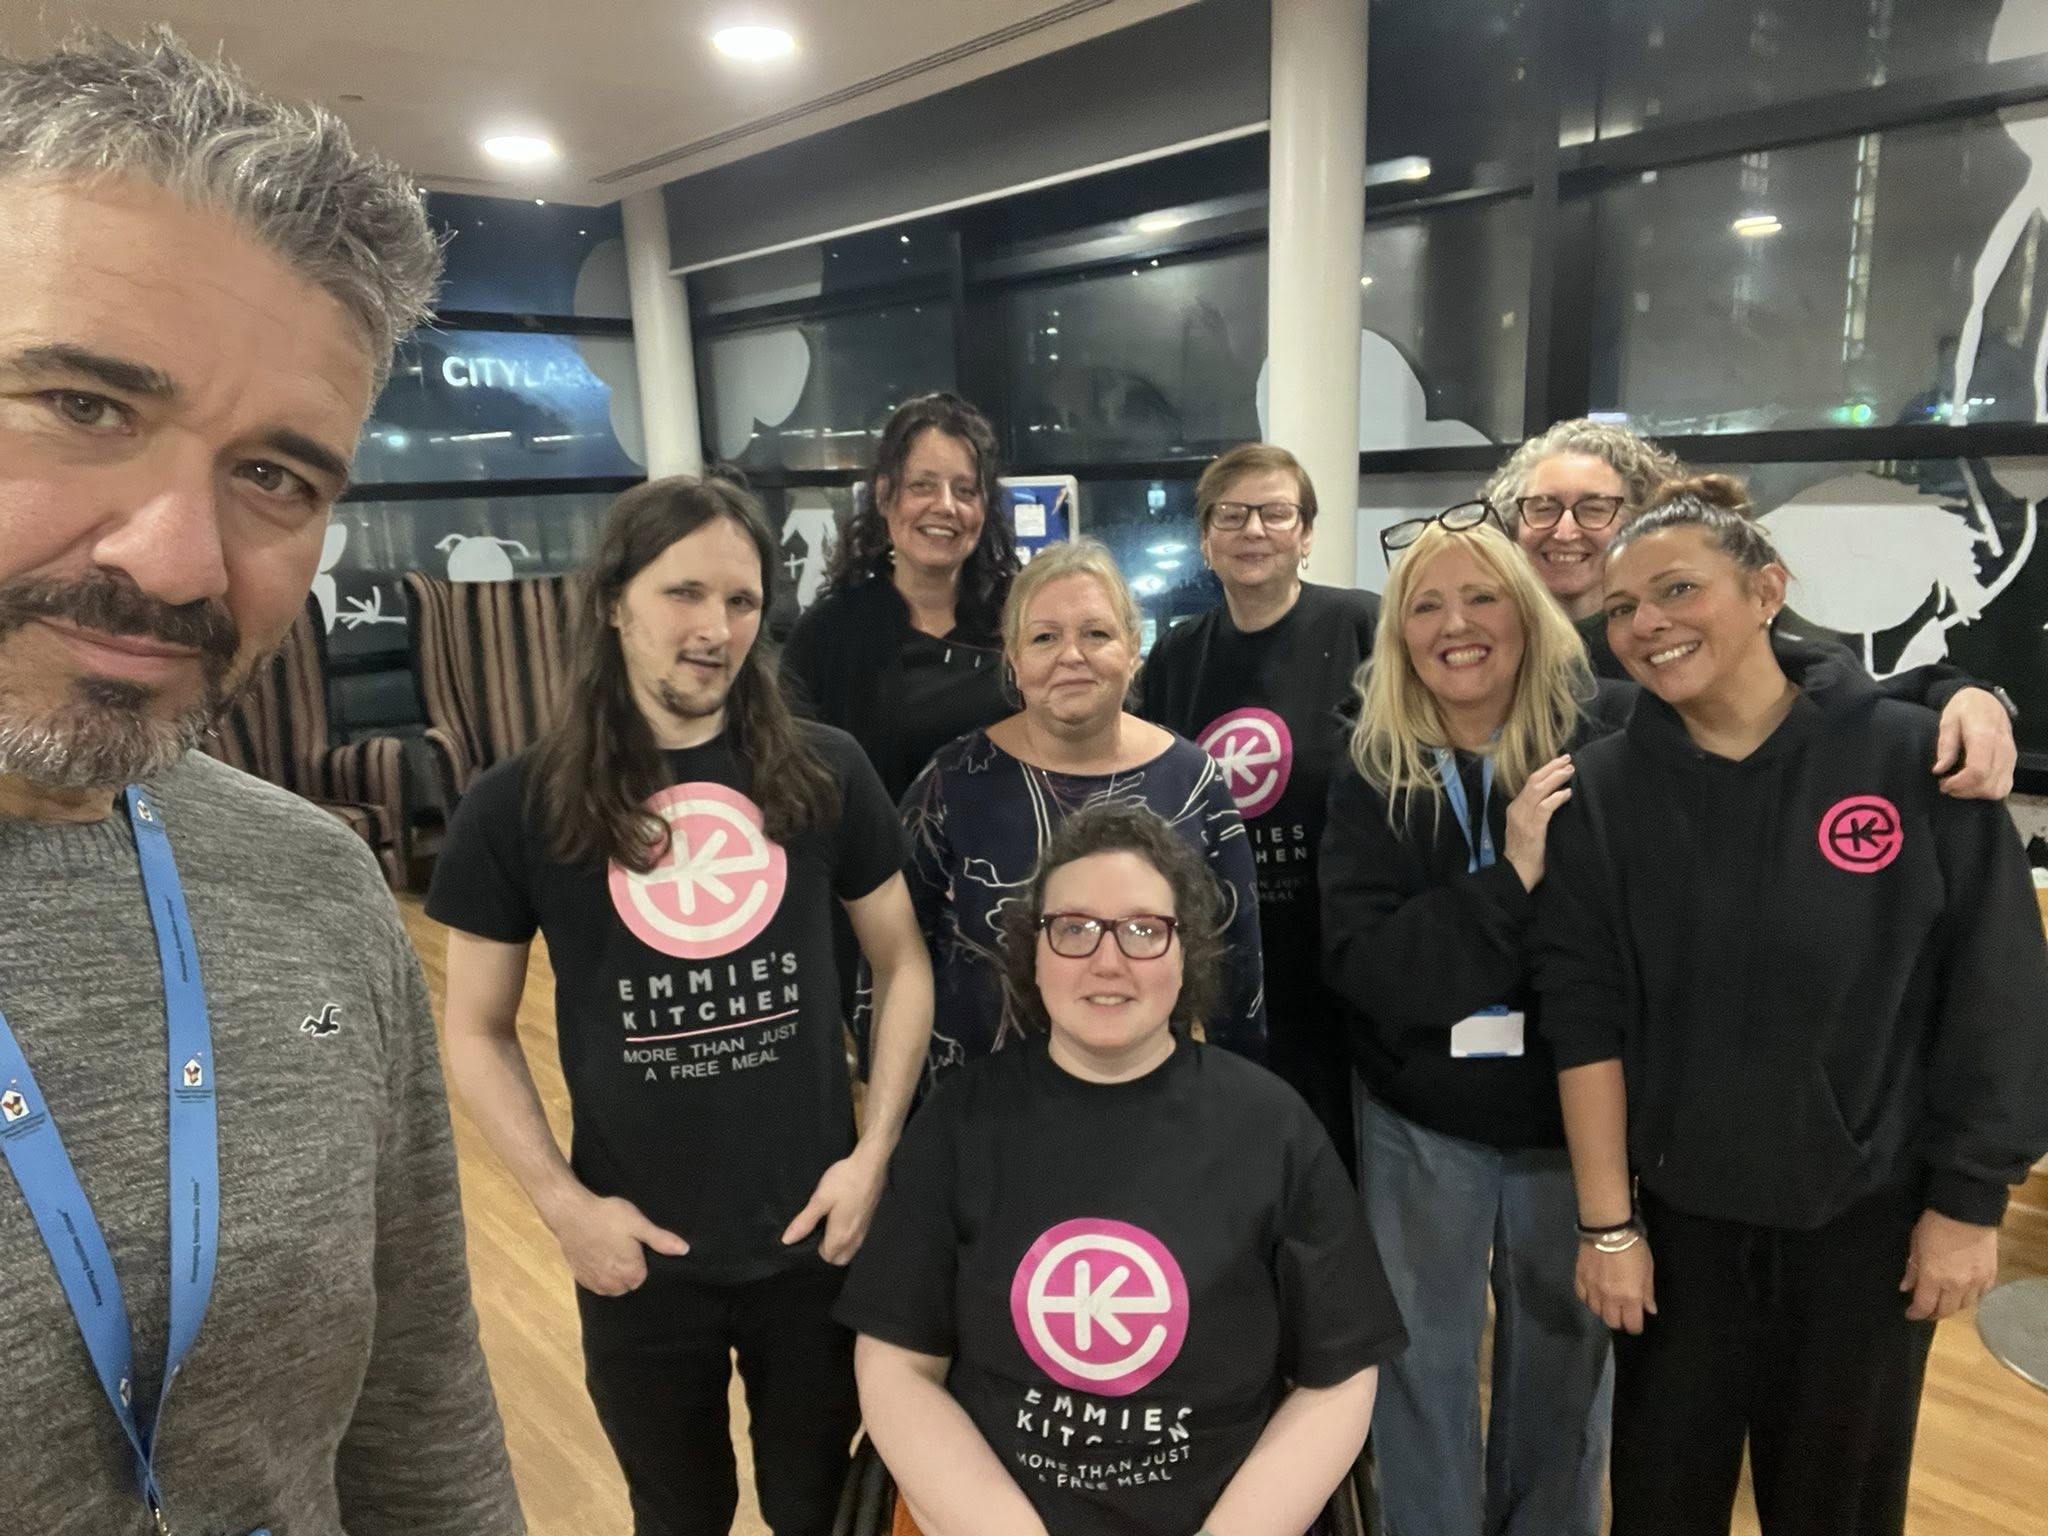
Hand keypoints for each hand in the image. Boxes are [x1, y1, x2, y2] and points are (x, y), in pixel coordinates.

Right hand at [547, 1191, 687, 1295]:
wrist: (571, 1214)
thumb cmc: (607, 1217)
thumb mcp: (638, 1224)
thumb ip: (661, 1240)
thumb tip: (684, 1250)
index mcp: (631, 1274)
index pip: (645, 1277)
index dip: (642, 1261)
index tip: (636, 1247)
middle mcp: (613, 1285)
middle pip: (629, 1283)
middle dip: (628, 1269)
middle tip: (622, 1245)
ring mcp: (595, 1284)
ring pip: (613, 1286)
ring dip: (613, 1273)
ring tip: (610, 1250)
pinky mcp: (581, 1279)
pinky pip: (597, 1283)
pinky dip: (599, 1273)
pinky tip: (598, 1255)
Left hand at [783, 1145, 889, 1264]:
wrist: (870, 1165)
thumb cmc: (843, 1182)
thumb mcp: (820, 1199)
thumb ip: (805, 1222)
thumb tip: (787, 1241)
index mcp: (840, 1237)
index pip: (825, 1259)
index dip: (813, 1254)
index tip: (804, 1241)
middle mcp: (854, 1240)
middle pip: (838, 1259)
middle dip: (826, 1255)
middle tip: (813, 1237)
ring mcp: (863, 1231)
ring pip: (848, 1251)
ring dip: (836, 1247)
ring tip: (823, 1231)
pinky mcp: (868, 1222)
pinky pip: (854, 1242)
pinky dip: (845, 1240)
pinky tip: (837, 1224)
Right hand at [1503, 755, 1574, 890]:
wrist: (1516, 874)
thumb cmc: (1525, 853)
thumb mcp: (1525, 828)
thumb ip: (1534, 814)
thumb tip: (1552, 799)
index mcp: (1515, 808)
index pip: (1530, 783)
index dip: (1546, 770)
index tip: (1560, 763)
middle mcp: (1516, 809)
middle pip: (1534, 781)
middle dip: (1552, 768)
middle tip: (1568, 760)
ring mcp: (1523, 819)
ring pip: (1538, 790)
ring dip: (1556, 779)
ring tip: (1570, 772)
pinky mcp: (1532, 829)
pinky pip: (1545, 808)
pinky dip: (1556, 798)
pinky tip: (1567, 793)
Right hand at [1576, 1235, 1656, 1334]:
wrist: (1607, 1229)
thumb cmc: (1633, 1248)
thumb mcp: (1648, 1269)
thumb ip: (1648, 1293)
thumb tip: (1649, 1309)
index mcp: (1630, 1297)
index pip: (1632, 1325)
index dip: (1636, 1327)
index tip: (1637, 1322)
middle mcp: (1610, 1299)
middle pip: (1612, 1322)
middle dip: (1619, 1321)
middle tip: (1623, 1313)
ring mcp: (1592, 1290)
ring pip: (1596, 1312)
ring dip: (1604, 1310)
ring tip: (1609, 1303)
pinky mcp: (1580, 1280)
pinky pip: (1582, 1298)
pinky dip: (1589, 1299)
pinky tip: (1594, 1294)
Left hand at [1901, 1208, 1999, 1320]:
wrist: (1967, 1210)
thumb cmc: (1935, 1223)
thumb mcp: (1916, 1244)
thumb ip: (1912, 1268)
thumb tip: (1905, 1287)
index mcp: (1934, 1277)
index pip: (1924, 1306)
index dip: (1916, 1313)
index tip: (1910, 1314)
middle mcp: (1956, 1285)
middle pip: (1945, 1311)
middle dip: (1933, 1314)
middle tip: (1926, 1311)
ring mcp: (1976, 1282)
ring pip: (1964, 1306)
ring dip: (1952, 1307)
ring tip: (1944, 1302)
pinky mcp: (1990, 1275)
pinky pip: (1981, 1296)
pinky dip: (1971, 1299)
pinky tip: (1963, 1295)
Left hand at [1934, 689, 2015, 798]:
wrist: (1985, 700)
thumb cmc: (1964, 709)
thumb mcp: (1948, 721)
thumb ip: (1946, 745)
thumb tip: (1939, 770)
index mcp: (1985, 737)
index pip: (1978, 771)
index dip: (1959, 783)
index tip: (1943, 783)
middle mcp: (2002, 749)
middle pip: (1988, 784)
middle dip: (1964, 791)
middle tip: (1946, 785)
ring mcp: (2010, 757)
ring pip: (1998, 789)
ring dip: (1975, 793)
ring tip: (1958, 785)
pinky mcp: (2012, 762)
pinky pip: (2005, 786)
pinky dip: (1987, 791)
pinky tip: (1971, 784)